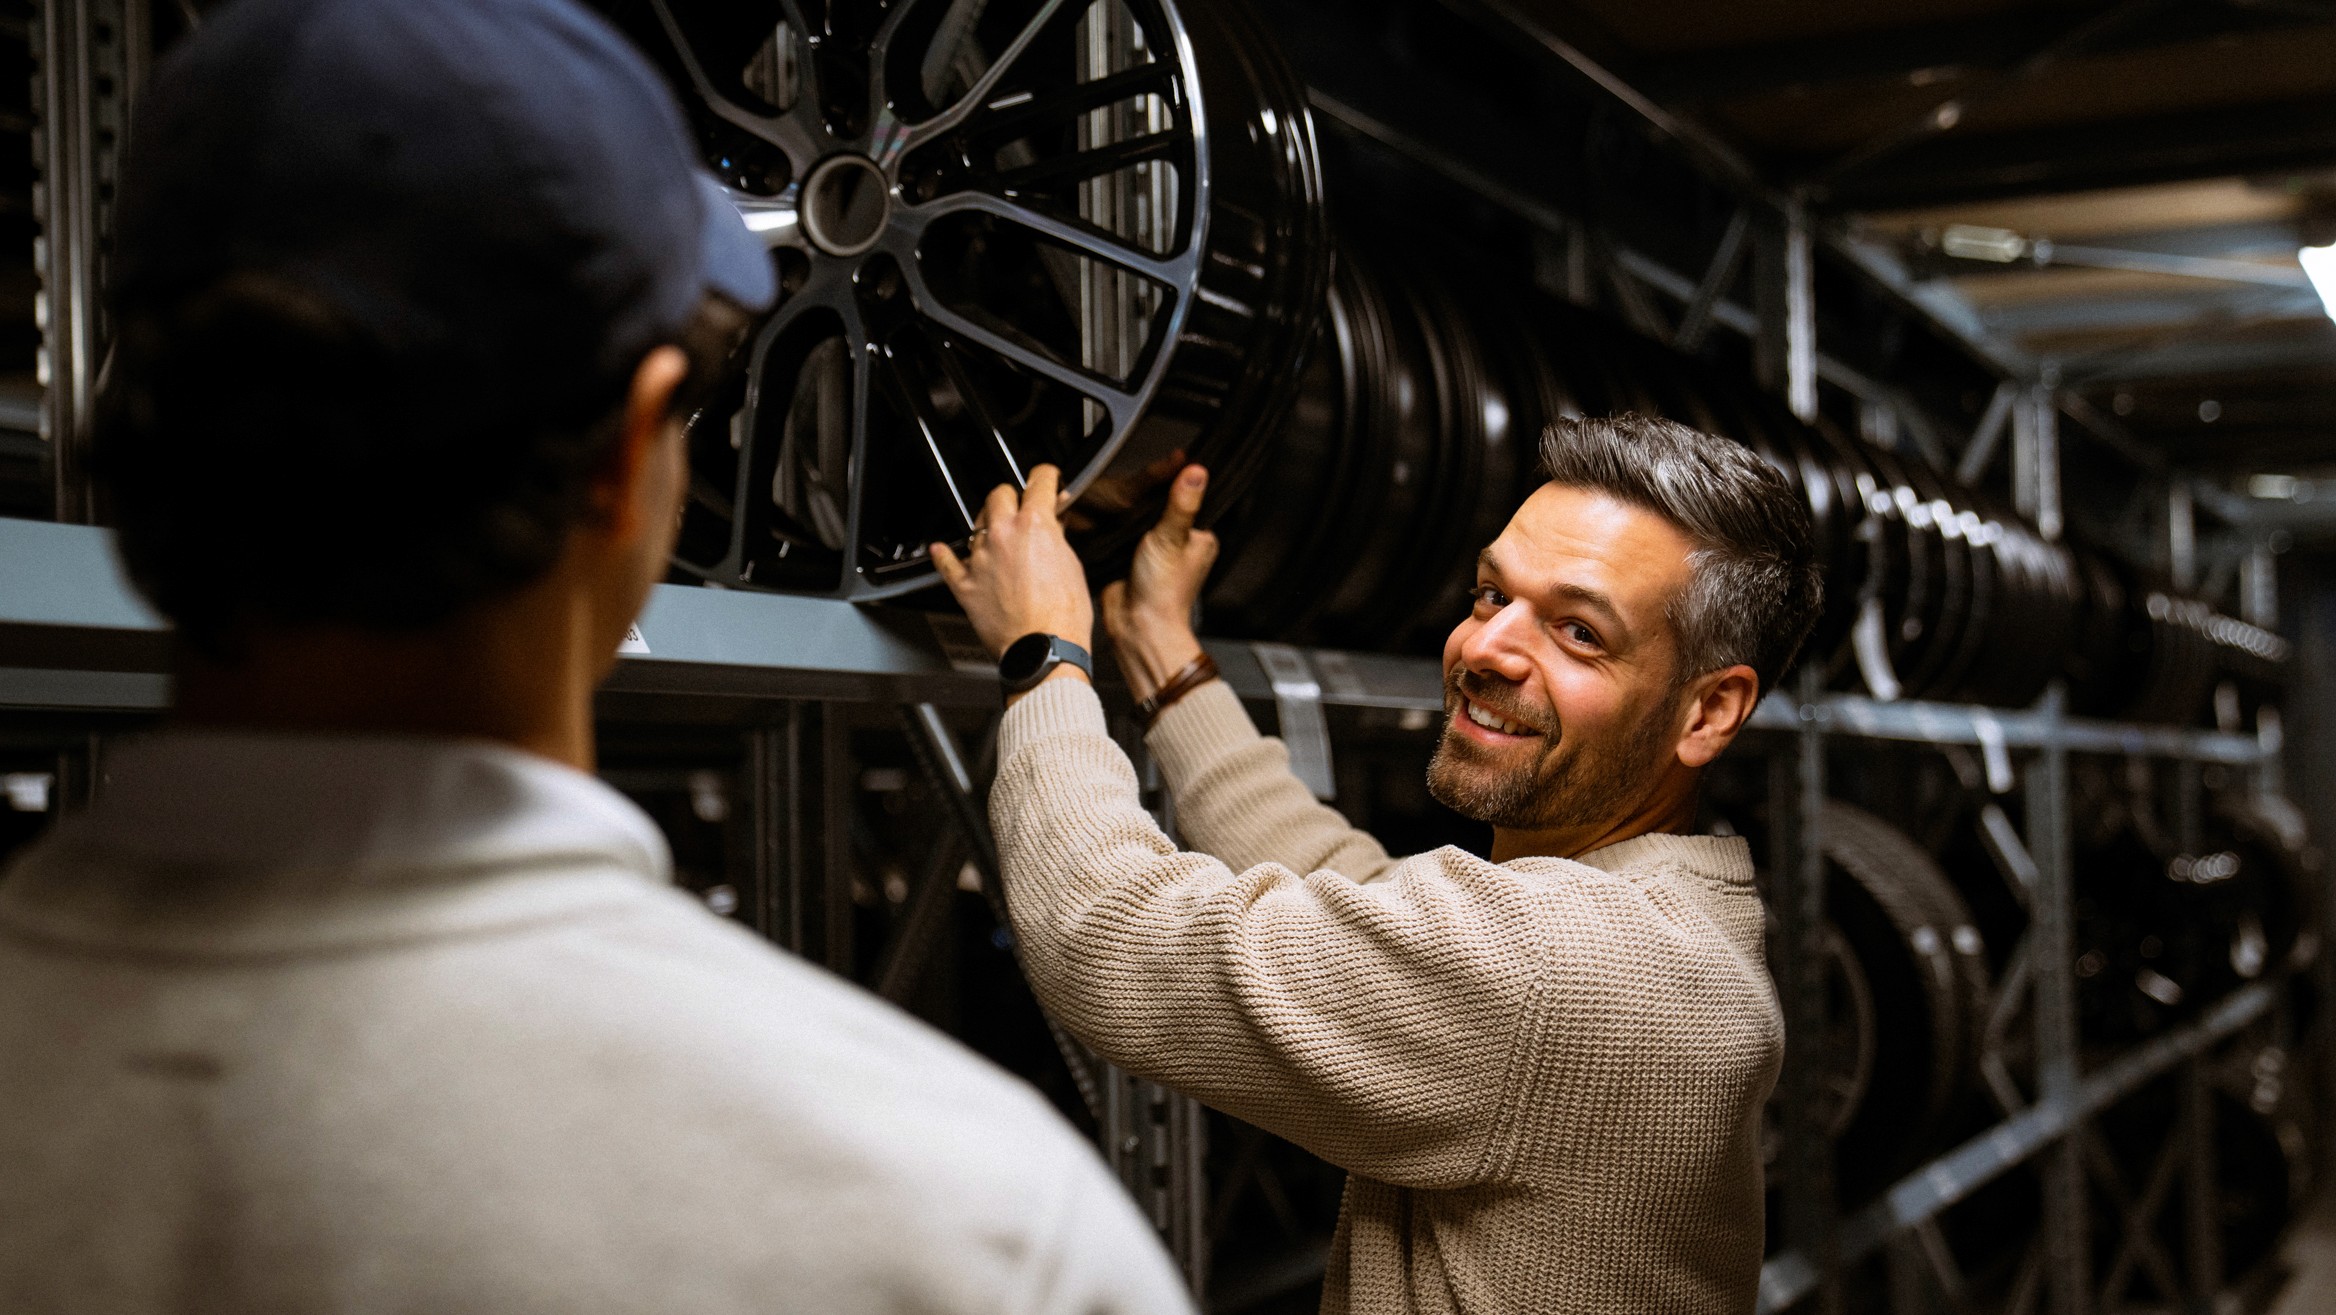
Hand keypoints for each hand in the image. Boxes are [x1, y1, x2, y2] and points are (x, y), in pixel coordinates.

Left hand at [932, 465, 1095, 660]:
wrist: (1044, 649)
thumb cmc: (1063, 616)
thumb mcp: (1073, 566)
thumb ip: (1058, 539)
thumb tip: (1054, 528)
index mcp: (1034, 525)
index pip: (1039, 481)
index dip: (1046, 477)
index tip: (1047, 478)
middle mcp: (1002, 534)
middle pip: (999, 494)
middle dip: (1012, 496)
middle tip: (1021, 505)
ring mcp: (980, 558)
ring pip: (976, 524)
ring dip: (987, 525)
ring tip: (997, 534)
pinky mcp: (964, 584)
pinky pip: (947, 562)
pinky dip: (945, 554)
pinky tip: (941, 549)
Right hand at [1101, 464, 1216, 701]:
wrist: (1135, 626)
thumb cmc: (1163, 592)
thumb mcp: (1172, 537)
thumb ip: (1182, 503)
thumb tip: (1196, 471)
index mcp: (1199, 537)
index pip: (1188, 498)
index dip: (1174, 482)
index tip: (1161, 465)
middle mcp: (1178, 543)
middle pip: (1160, 508)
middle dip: (1145, 499)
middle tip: (1130, 484)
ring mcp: (1152, 551)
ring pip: (1139, 520)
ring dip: (1127, 514)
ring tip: (1115, 499)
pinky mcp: (1128, 559)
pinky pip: (1121, 534)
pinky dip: (1113, 528)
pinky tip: (1103, 517)